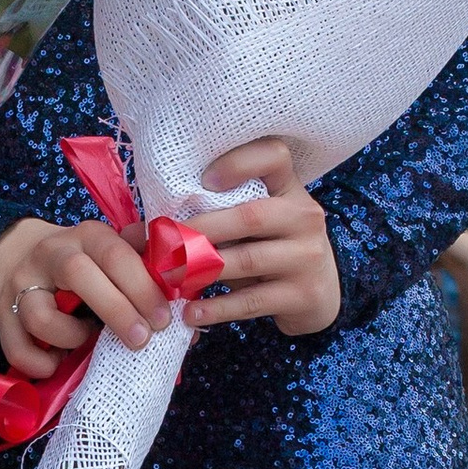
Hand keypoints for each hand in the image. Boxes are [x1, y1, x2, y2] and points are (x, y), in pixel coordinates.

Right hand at [0, 211, 171, 378]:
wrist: (14, 253)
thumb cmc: (81, 263)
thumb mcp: (110, 255)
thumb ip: (145, 272)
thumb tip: (189, 310)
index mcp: (87, 237)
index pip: (116, 254)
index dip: (142, 288)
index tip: (163, 319)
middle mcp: (52, 254)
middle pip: (79, 274)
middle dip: (116, 310)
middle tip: (140, 340)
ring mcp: (22, 284)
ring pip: (41, 316)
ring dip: (71, 338)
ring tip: (85, 342)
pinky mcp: (1, 314)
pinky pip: (19, 349)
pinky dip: (42, 364)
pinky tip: (58, 362)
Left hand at [183, 140, 340, 334]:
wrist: (319, 293)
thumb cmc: (273, 249)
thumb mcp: (257, 225)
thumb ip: (221, 215)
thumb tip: (148, 229)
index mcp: (290, 189)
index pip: (274, 155)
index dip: (239, 163)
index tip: (205, 181)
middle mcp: (305, 216)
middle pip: (250, 216)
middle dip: (201, 230)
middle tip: (165, 244)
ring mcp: (308, 256)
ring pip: (248, 260)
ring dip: (202, 270)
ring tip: (170, 277)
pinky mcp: (304, 294)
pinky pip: (252, 301)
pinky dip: (218, 308)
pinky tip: (192, 312)